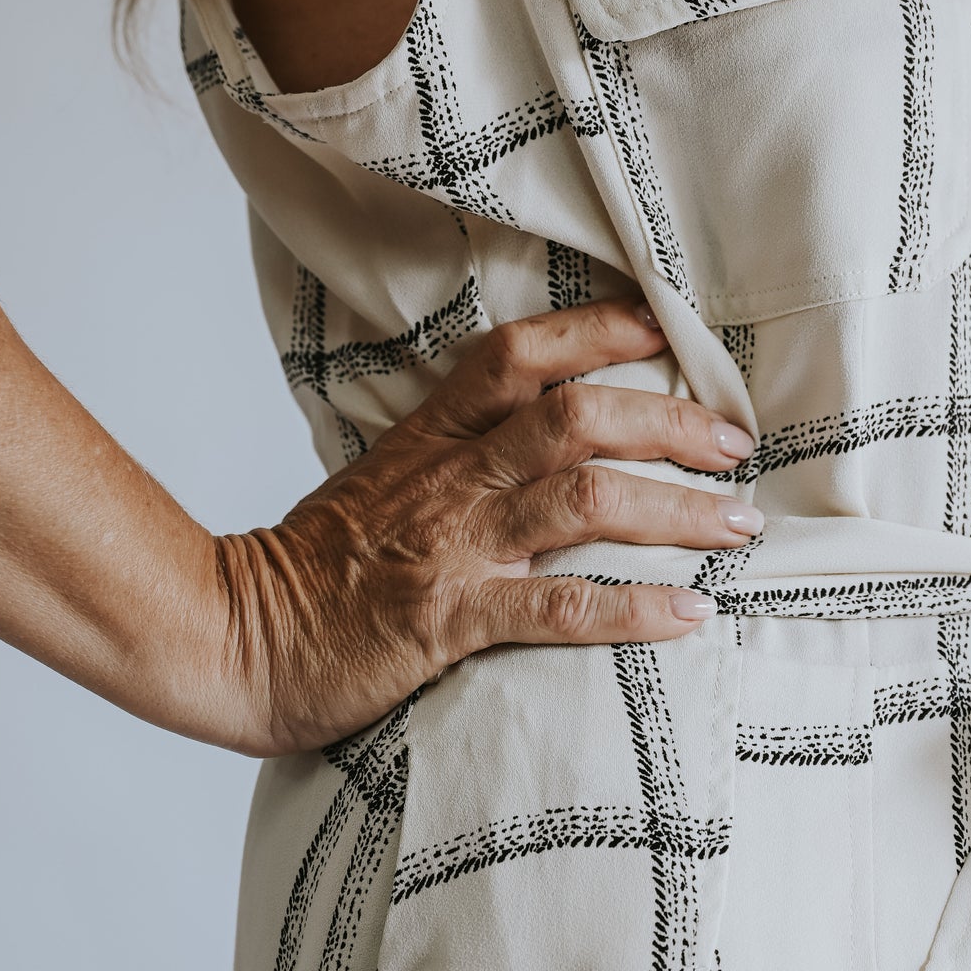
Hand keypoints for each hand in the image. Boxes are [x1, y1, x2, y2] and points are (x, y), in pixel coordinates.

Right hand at [211, 299, 760, 754]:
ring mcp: (452, 549)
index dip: (597, 332)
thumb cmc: (310, 575)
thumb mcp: (375, 488)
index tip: (664, 330)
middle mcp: (449, 482)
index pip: (518, 356)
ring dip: (677, 509)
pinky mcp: (449, 622)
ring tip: (738, 524)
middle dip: (669, 422)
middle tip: (733, 443)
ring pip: (585, 499)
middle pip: (576, 418)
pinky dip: (635, 608)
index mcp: (427, 440)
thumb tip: (530, 451)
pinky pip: (560, 607)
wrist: (232, 640)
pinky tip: (689, 614)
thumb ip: (447, 461)